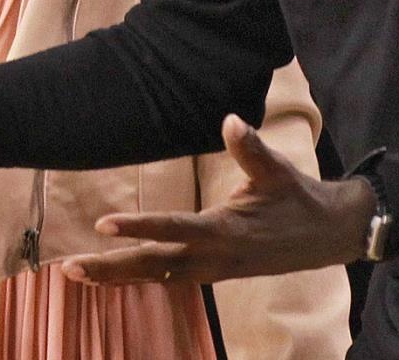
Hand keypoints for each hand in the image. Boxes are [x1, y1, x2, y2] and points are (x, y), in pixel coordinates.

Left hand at [61, 115, 374, 285]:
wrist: (330, 235)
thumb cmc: (299, 198)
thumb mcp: (277, 171)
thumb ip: (250, 149)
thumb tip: (231, 121)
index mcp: (225, 233)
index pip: (173, 230)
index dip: (138, 228)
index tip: (103, 226)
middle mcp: (213, 258)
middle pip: (153, 266)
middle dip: (111, 266)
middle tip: (69, 266)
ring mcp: (213, 270)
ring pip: (156, 277)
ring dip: (117, 276)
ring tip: (75, 272)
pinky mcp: (214, 272)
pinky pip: (168, 278)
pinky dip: (138, 277)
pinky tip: (112, 274)